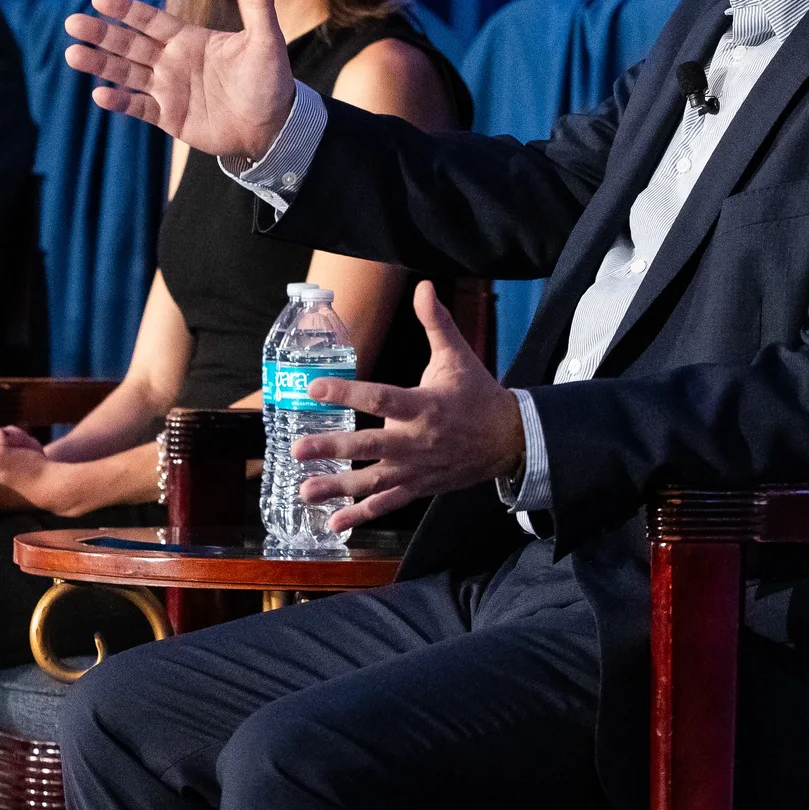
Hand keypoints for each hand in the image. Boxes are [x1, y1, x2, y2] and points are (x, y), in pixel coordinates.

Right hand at [62, 0, 294, 159]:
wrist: (273, 127)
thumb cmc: (271, 80)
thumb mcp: (265, 40)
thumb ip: (258, 4)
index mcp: (188, 39)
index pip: (149, 20)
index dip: (125, 10)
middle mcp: (171, 61)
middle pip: (129, 44)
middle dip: (101, 34)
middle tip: (72, 23)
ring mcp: (167, 89)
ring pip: (126, 73)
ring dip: (100, 64)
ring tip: (73, 54)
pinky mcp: (169, 117)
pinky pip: (138, 107)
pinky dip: (120, 102)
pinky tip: (100, 94)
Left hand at [293, 282, 523, 529]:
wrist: (510, 440)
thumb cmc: (478, 394)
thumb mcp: (458, 356)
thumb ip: (436, 322)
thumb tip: (425, 285)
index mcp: (424, 406)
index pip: (380, 398)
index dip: (346, 394)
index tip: (314, 388)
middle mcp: (417, 441)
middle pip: (370, 446)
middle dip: (333, 447)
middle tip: (297, 447)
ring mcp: (417, 469)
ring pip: (373, 482)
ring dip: (337, 488)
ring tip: (304, 490)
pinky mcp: (419, 488)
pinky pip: (387, 504)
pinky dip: (360, 515)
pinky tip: (333, 524)